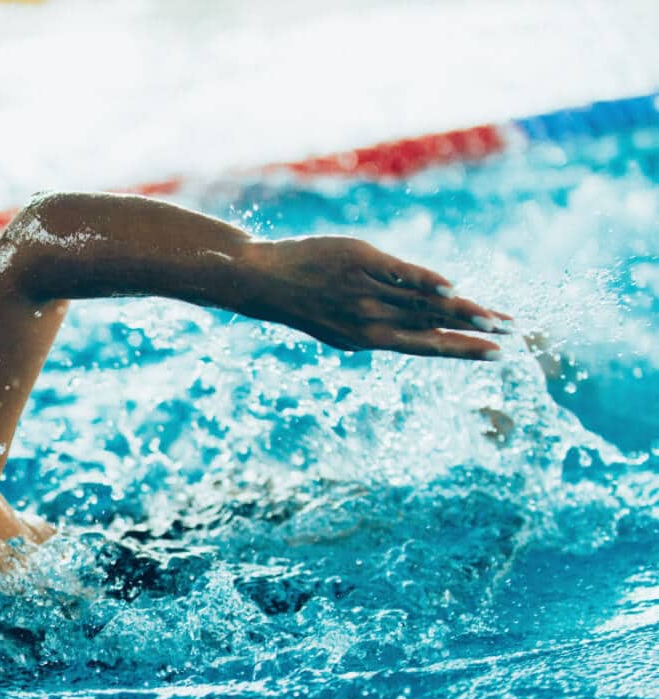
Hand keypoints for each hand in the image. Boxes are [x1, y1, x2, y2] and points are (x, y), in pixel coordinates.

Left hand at [237, 236, 510, 359]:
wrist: (265, 281)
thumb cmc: (307, 301)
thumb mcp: (343, 325)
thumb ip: (381, 328)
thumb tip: (421, 327)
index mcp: (368, 339)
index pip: (426, 346)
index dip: (463, 351)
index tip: (496, 355)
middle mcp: (371, 320)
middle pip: (434, 325)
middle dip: (476, 331)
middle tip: (513, 336)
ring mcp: (366, 292)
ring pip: (423, 304)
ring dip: (464, 310)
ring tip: (497, 317)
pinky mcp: (362, 262)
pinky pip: (401, 275)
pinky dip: (426, 283)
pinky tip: (452, 290)